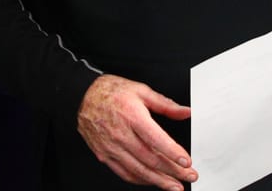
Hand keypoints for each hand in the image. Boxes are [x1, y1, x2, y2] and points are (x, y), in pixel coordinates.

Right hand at [77, 75, 195, 190]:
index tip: (187, 162)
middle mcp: (121, 134)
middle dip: (173, 171)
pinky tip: (153, 181)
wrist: (82, 97)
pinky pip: (124, 172)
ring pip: (139, 170)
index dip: (173, 153)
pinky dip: (141, 180)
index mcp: (132, 116)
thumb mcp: (140, 90)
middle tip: (189, 176)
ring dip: (159, 181)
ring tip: (175, 186)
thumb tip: (185, 111)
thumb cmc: (110, 92)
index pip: (156, 140)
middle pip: (150, 159)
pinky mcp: (104, 155)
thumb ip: (165, 104)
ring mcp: (112, 147)